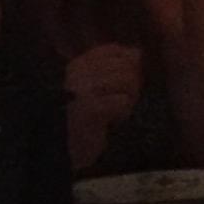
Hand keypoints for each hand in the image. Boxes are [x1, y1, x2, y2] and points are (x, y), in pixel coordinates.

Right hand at [64, 39, 143, 164]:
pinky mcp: (90, 108)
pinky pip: (122, 101)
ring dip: (128, 100)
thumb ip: (116, 68)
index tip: (119, 87)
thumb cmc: (84, 123)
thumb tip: (137, 52)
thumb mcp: (99, 90)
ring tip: (114, 114)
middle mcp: (77, 73)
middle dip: (131, 86)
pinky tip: (111, 121)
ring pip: (127, 80)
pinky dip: (123, 113)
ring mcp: (82, 90)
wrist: (66, 153)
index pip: (115, 50)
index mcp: (77, 65)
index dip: (127, 66)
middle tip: (118, 104)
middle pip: (125, 65)